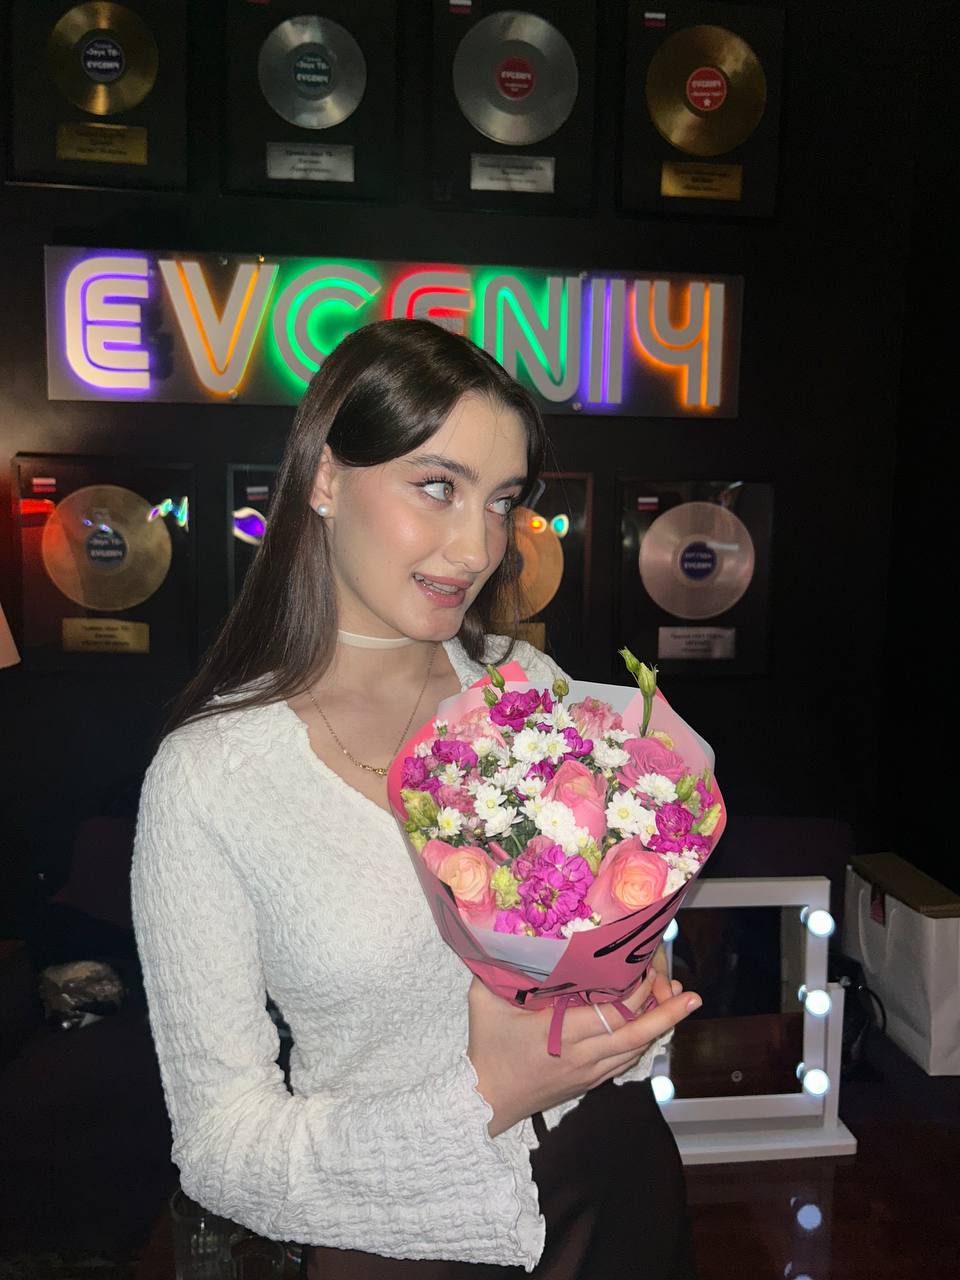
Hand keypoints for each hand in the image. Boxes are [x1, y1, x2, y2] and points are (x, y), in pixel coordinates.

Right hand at [466, 958, 699, 1138]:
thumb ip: (499, 966)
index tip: (650, 967)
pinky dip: (642, 1040)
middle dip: (666, 1012)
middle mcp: (583, 1056)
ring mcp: (590, 1072)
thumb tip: (507, 933)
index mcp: (561, 1034)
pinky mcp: (590, 1082)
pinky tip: (653, 1025)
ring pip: (636, 1049)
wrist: (484, 1102)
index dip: (637, 991)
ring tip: (681, 1002)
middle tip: (689, 993)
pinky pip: (625, 1060)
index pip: (613, 1013)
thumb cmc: (486, 1048)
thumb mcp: (485, 1001)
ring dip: (660, 1026)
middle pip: (636, 1034)